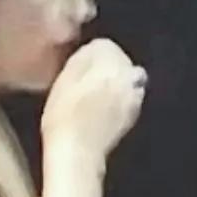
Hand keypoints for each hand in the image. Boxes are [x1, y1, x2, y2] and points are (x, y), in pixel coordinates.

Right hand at [42, 38, 145, 160]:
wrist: (78, 152)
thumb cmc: (63, 115)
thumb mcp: (61, 80)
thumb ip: (80, 59)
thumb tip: (91, 49)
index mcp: (109, 61)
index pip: (104, 45)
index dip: (89, 54)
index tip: (76, 65)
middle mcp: (128, 75)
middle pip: (120, 60)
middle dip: (107, 66)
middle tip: (84, 80)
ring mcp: (134, 96)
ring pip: (128, 79)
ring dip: (115, 82)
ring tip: (94, 95)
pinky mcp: (134, 115)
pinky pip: (130, 97)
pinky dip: (120, 99)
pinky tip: (103, 110)